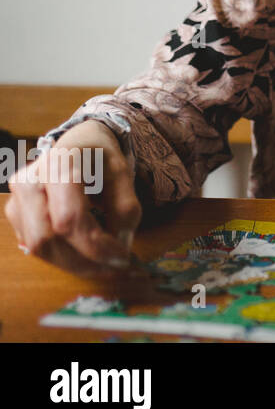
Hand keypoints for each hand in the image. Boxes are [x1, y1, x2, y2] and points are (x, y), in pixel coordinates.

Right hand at [4, 120, 141, 276]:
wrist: (78, 141)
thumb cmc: (100, 155)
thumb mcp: (123, 173)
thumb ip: (125, 209)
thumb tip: (120, 247)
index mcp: (58, 164)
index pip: (69, 218)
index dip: (96, 245)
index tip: (123, 257)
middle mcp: (29, 181)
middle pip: (47, 239)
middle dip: (83, 261)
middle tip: (115, 267)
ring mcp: (16, 198)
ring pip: (38, 247)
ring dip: (73, 263)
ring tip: (104, 263)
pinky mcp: (16, 213)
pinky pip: (34, 245)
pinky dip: (62, 256)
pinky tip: (85, 253)